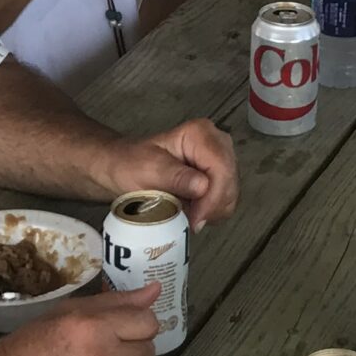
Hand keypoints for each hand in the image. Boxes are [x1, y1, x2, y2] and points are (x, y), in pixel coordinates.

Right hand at [0, 285, 162, 355]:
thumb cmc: (27, 350)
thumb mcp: (64, 314)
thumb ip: (113, 302)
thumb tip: (155, 290)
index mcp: (92, 329)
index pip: (147, 322)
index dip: (136, 323)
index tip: (122, 328)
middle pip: (149, 351)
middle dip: (132, 348)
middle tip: (107, 351)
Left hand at [107, 117, 238, 227]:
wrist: (123, 168)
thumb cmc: (131, 165)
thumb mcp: (148, 170)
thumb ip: (175, 177)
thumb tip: (203, 186)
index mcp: (200, 133)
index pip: (221, 167)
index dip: (213, 196)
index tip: (196, 219)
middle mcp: (216, 142)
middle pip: (230, 181)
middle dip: (213, 206)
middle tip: (191, 221)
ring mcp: (220, 159)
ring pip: (231, 193)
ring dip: (213, 211)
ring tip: (189, 217)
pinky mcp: (219, 176)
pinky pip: (227, 199)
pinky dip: (213, 212)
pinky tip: (195, 213)